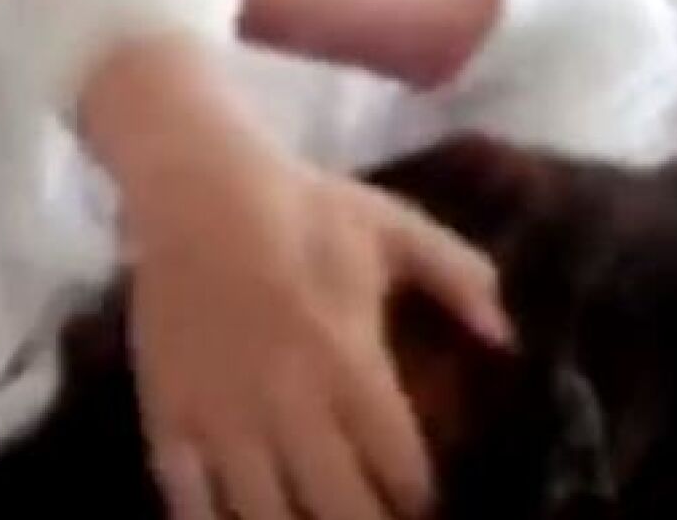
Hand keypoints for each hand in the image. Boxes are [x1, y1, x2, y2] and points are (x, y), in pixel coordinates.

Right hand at [125, 152, 510, 519]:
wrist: (198, 189)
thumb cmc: (308, 210)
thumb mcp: (398, 230)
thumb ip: (461, 279)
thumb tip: (509, 337)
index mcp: (350, 361)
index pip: (398, 461)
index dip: (419, 499)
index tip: (430, 508)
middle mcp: (289, 401)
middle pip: (337, 503)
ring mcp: (223, 415)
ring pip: (263, 513)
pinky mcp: (168, 415)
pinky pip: (188, 498)